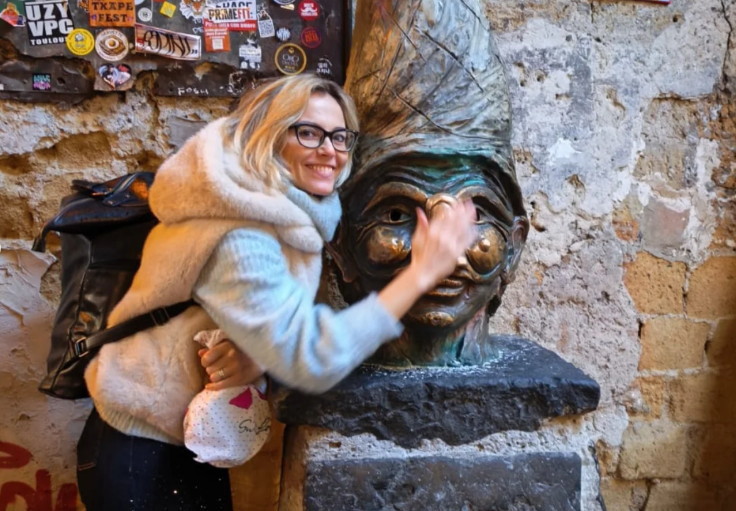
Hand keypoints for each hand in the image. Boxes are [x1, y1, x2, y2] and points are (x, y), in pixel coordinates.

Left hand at [199, 339, 262, 390]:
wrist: (266, 354)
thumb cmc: (244, 348)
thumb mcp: (229, 343)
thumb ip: (214, 348)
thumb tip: (200, 353)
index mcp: (227, 345)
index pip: (206, 358)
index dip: (206, 361)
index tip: (209, 362)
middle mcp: (231, 356)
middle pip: (209, 369)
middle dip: (211, 369)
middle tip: (217, 368)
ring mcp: (236, 367)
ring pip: (214, 377)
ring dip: (215, 377)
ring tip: (220, 374)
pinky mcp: (241, 378)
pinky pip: (222, 385)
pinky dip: (213, 387)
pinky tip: (209, 386)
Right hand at [376, 198, 476, 319]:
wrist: (423, 273)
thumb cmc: (419, 257)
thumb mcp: (416, 239)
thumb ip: (421, 224)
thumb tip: (420, 211)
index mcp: (432, 232)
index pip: (445, 216)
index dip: (452, 208)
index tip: (457, 202)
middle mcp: (443, 238)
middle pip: (455, 220)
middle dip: (462, 210)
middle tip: (468, 202)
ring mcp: (451, 246)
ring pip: (462, 228)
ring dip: (469, 218)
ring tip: (474, 210)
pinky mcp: (456, 254)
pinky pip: (466, 241)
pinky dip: (471, 233)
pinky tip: (475, 227)